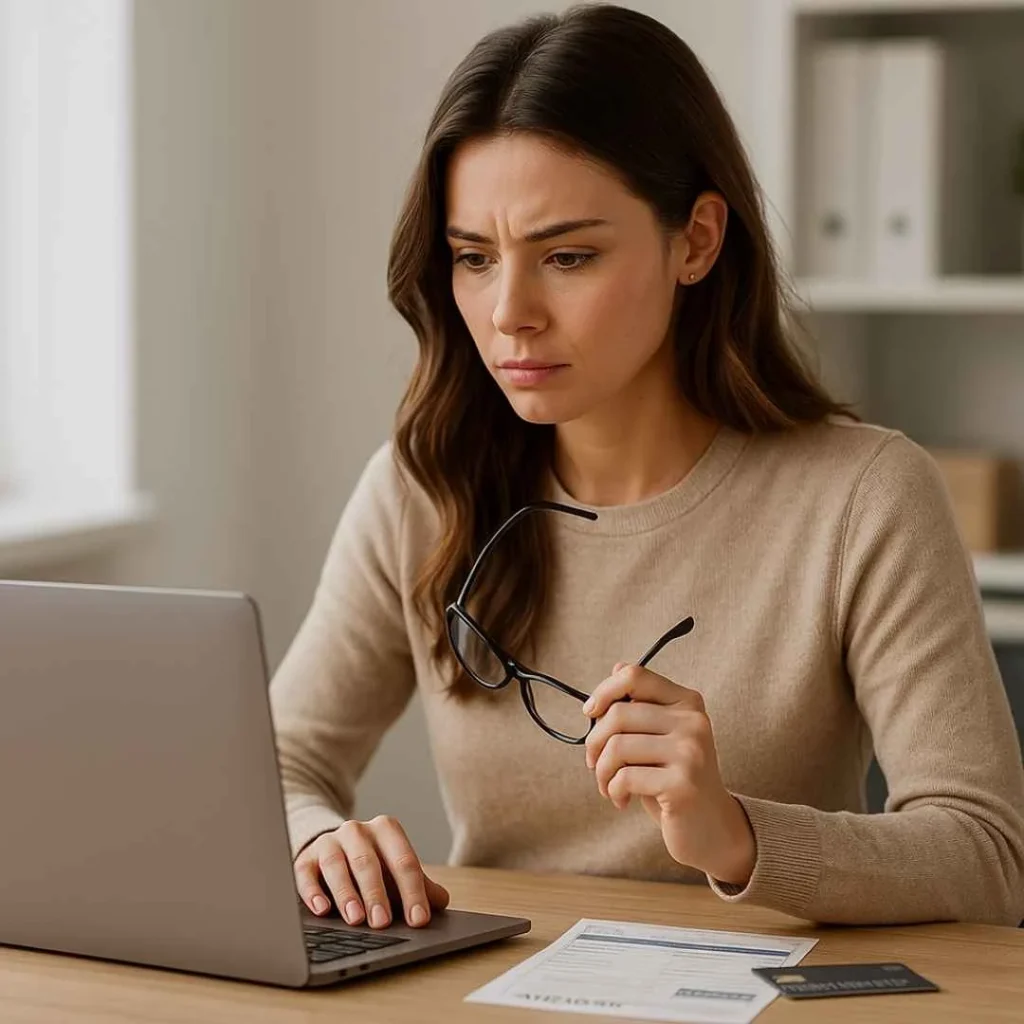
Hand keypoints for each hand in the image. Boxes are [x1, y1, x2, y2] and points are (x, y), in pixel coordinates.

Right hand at [293, 815, 449, 927]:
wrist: (334, 847)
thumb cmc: (373, 864)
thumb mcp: (396, 870)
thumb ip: (420, 884)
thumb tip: (441, 902)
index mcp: (386, 829)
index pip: (404, 860)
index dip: (412, 891)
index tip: (418, 919)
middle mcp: (357, 830)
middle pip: (368, 862)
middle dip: (376, 893)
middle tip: (382, 922)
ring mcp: (329, 842)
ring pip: (337, 865)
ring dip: (346, 893)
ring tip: (355, 919)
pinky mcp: (305, 858)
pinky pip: (306, 873)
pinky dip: (312, 891)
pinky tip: (321, 909)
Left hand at [583, 663, 755, 885]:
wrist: (710, 827)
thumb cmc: (674, 778)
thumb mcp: (659, 737)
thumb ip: (640, 705)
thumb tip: (615, 668)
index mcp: (687, 702)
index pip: (634, 675)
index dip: (603, 691)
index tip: (590, 713)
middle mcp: (693, 722)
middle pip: (618, 714)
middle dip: (594, 742)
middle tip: (594, 764)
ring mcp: (691, 753)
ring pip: (616, 747)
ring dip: (601, 771)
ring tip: (608, 785)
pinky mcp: (683, 785)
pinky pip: (625, 777)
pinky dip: (613, 791)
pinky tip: (621, 800)